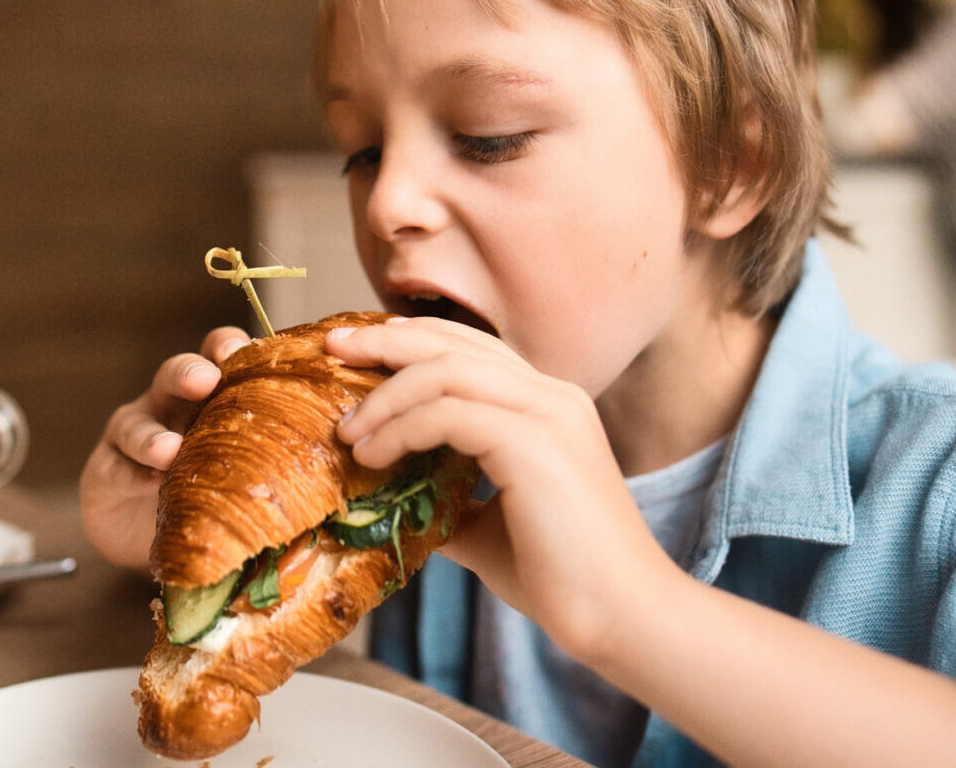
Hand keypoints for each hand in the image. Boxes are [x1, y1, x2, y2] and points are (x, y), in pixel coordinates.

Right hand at [79, 327, 250, 570]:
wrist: (153, 537)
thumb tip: (337, 459)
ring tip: (171, 451)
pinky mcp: (106, 471)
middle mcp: (170, 405)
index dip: (229, 347)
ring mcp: (134, 434)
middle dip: (190, 372)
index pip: (219, 357)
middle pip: (176, 374)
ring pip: (138, 421)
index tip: (245, 349)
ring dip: (155, 435)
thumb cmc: (210, 493)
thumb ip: (273, 454)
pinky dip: (132, 474)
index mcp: (209, 398)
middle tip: (206, 379)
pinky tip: (147, 484)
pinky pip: (116, 467)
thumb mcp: (243, 468)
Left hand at [326, 318, 676, 656]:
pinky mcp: (535, 443)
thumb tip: (390, 500)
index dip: (410, 343)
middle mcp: (552, 396)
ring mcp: (548, 413)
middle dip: (386, 340)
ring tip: (349, 432)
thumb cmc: (562, 577)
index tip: (356, 356)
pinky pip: (449, 412)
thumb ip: (447, 500)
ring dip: (386, 395)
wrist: (622, 615)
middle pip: (454, 342)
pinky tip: (374, 456)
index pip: (470, 349)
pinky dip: (402, 427)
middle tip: (334, 350)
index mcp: (548, 406)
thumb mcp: (488, 527)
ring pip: (446, 369)